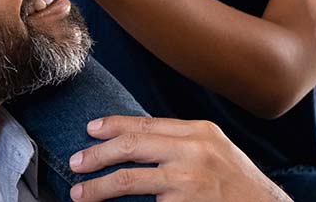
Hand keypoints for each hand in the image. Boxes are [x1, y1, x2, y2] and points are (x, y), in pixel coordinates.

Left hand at [66, 117, 289, 201]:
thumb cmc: (239, 185)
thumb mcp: (216, 151)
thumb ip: (182, 142)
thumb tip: (138, 140)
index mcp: (200, 131)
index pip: (145, 123)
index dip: (113, 126)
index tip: (91, 130)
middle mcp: (194, 150)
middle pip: (131, 146)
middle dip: (97, 154)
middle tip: (76, 162)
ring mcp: (189, 180)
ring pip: (130, 178)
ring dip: (99, 186)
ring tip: (80, 192)